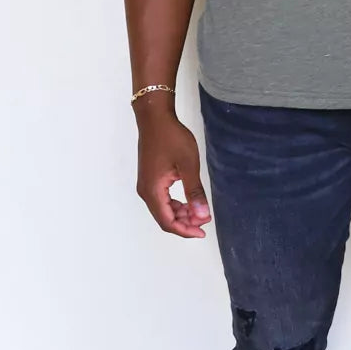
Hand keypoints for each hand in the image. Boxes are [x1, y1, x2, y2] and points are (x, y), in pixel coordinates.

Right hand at [135, 108, 211, 237]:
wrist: (155, 118)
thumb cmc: (171, 138)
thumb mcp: (188, 165)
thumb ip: (195, 192)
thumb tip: (202, 216)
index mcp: (152, 191)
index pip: (168, 222)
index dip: (185, 230)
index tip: (203, 231)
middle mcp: (145, 191)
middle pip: (164, 218)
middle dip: (185, 223)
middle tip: (205, 220)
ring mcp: (146, 185)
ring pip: (163, 209)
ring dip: (181, 214)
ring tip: (199, 211)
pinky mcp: (149, 179)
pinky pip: (161, 200)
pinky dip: (175, 204)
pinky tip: (189, 201)